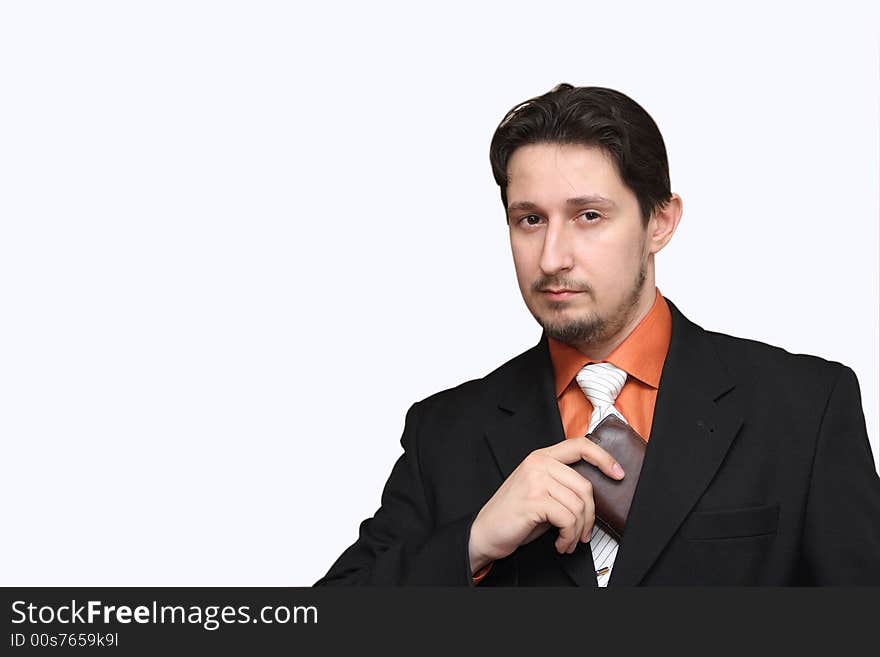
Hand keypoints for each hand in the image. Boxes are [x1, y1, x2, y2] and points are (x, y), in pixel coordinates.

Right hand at [468, 436, 623, 572]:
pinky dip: (568, 537)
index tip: (618, 473)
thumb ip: (561, 485)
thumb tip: (591, 496)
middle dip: (589, 516)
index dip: (603, 457)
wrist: (484, 532)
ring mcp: (535, 480)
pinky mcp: (534, 500)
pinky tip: (560, 543)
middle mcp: (538, 463)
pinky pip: (568, 519)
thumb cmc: (513, 515)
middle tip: (582, 533)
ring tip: (567, 541)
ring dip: (577, 531)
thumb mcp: (539, 492)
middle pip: (585, 486)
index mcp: (541, 457)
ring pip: (579, 506)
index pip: (579, 445)